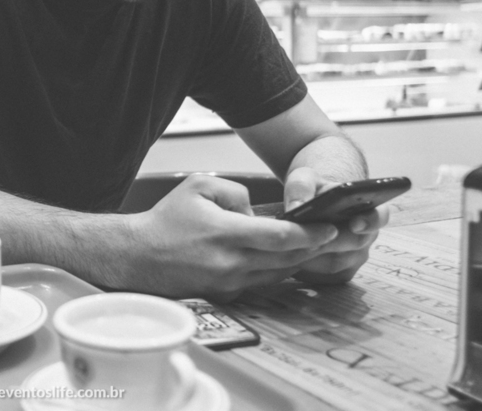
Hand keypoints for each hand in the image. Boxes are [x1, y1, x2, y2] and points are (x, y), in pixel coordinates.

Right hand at [122, 174, 338, 299]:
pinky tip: (294, 260)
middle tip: (343, 238)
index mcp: (226, 234)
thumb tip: (258, 212)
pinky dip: (281, 271)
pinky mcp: (227, 295)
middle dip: (318, 248)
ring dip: (303, 261)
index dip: (311, 233)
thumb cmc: (167, 219)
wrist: (138, 257)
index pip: (280, 237)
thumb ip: (236, 193)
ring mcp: (230, 283)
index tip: (331, 227)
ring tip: (325, 248)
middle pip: (287, 258)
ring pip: (279, 273)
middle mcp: (231, 263)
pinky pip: (263, 282)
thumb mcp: (198, 186)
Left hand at [282, 166, 388, 283]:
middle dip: (330, 242)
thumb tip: (296, 208)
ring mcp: (354, 257)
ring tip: (291, 247)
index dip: (370, 221)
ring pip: (336, 263)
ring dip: (313, 256)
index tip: (355, 223)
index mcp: (368, 209)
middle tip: (307, 240)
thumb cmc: (311, 190)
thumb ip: (301, 187)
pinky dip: (307, 268)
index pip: (380, 217)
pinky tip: (289, 258)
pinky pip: (325, 277)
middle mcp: (366, 236)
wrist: (309, 208)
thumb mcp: (304, 179)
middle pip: (354, 245)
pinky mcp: (340, 274)